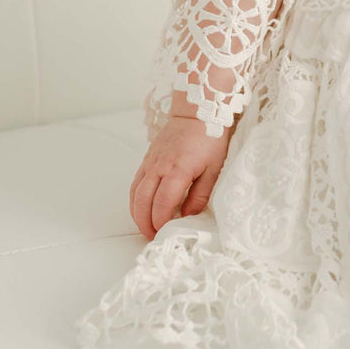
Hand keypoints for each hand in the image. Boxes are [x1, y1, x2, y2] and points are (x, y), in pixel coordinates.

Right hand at [129, 115, 234, 240]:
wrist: (197, 112)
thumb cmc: (209, 139)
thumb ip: (201, 194)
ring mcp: (150, 162)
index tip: (165, 232)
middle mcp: (159, 167)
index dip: (161, 221)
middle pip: (143, 201)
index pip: (162, 203)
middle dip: (145, 222)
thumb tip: (188, 215)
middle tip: (151, 236)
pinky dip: (135, 199)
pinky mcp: (146, 159)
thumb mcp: (214, 168)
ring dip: (136, 213)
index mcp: (177, 170)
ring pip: (135, 193)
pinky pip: (135, 183)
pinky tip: (141, 208)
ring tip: (145, 226)